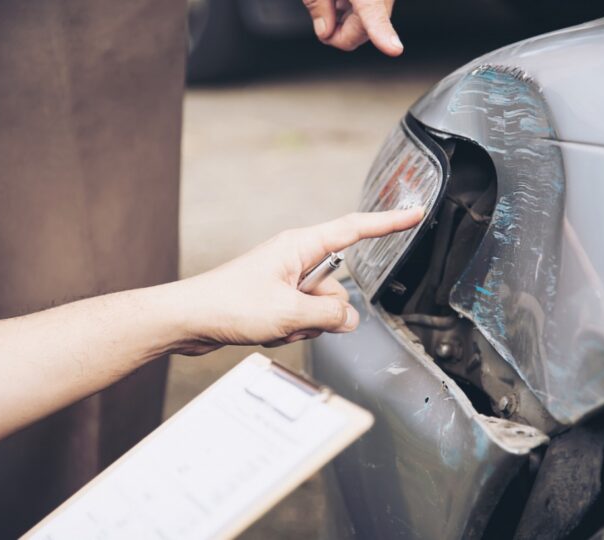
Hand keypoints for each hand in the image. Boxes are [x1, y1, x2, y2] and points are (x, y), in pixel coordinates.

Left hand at [175, 209, 422, 353]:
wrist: (189, 319)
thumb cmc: (228, 304)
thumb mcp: (289, 311)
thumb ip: (330, 313)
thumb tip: (351, 317)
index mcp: (299, 246)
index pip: (354, 229)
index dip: (388, 223)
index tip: (414, 213)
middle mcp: (294, 259)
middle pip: (337, 286)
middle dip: (323, 311)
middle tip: (294, 318)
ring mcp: (285, 280)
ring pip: (320, 307)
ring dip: (303, 325)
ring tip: (272, 326)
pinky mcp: (275, 299)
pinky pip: (300, 318)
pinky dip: (288, 330)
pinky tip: (264, 331)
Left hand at [302, 0, 401, 55]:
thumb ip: (317, 5)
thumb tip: (325, 31)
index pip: (374, 15)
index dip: (383, 34)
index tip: (394, 49)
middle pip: (362, 32)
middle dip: (339, 31)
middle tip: (323, 14)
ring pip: (365, 27)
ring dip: (345, 22)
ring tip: (333, 0)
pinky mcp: (382, 0)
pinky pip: (368, 16)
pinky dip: (352, 13)